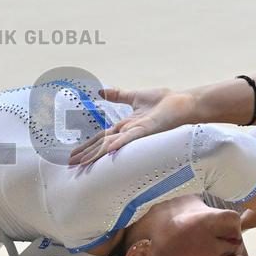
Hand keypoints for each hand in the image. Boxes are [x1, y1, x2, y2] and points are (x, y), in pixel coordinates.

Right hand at [67, 87, 194, 165]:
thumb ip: (118, 95)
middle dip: (86, 154)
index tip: (74, 155)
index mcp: (125, 127)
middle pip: (102, 145)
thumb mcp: (135, 96)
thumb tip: (100, 91)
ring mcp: (136, 134)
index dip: (87, 146)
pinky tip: (106, 152)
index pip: (102, 138)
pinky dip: (117, 145)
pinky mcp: (146, 130)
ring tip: (82, 164)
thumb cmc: (165, 101)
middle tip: (70, 165)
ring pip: (111, 145)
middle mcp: (128, 133)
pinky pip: (128, 138)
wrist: (185, 104)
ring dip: (96, 155)